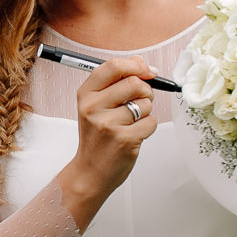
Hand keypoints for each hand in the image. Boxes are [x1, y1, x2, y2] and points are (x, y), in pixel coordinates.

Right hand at [57, 55, 156, 228]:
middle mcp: (93, 107)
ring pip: (145, 103)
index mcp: (85, 94)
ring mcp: (108, 124)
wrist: (90, 172)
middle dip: (145, 91)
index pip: (112, 66)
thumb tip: (142, 64)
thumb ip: (116, 82)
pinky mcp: (124, 139)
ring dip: (145, 112)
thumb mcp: (95, 106)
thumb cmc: (97, 138)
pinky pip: (151, 122)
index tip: (147, 71)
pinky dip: (148, 128)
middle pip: (134, 83)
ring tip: (131, 123)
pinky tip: (134, 135)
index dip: (135, 65)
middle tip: (139, 103)